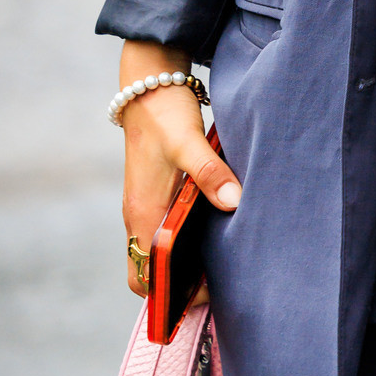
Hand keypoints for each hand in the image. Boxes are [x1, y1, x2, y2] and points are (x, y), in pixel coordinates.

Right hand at [119, 39, 241, 299]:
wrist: (149, 81)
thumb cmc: (165, 113)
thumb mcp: (189, 142)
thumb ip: (210, 173)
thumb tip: (234, 204)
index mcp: (141, 213)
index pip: (143, 277)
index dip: (169, 294)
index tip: (206, 290)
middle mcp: (140, 215)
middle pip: (154, 270)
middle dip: (182, 284)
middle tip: (223, 279)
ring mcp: (147, 203)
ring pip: (162, 250)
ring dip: (187, 261)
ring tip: (227, 259)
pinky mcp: (158, 190)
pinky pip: (169, 229)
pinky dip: (189, 239)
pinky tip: (219, 228)